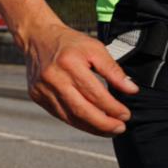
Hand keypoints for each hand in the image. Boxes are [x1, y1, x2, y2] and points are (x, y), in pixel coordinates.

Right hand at [23, 23, 138, 135]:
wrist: (37, 38)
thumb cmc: (68, 43)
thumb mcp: (95, 49)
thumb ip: (113, 70)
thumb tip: (131, 89)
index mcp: (69, 64)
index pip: (95, 94)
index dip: (112, 108)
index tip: (126, 115)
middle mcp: (53, 78)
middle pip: (81, 110)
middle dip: (103, 124)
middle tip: (119, 128)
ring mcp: (42, 89)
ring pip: (70, 117)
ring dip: (91, 127)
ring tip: (108, 130)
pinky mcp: (37, 96)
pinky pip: (60, 114)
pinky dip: (77, 122)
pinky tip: (90, 123)